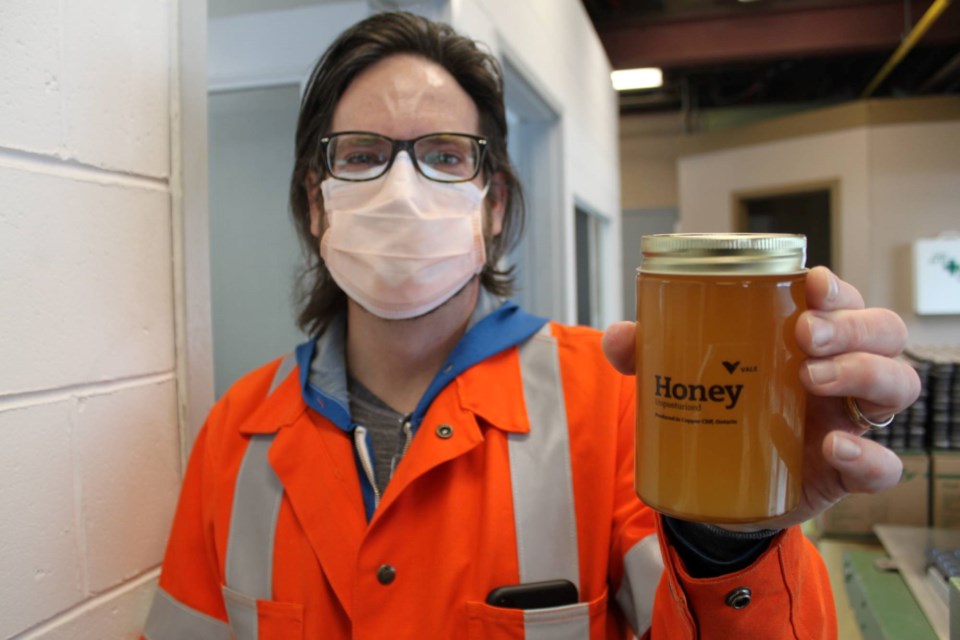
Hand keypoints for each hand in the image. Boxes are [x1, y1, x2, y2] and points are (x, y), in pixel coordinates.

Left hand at [602, 266, 920, 530]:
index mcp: (809, 337)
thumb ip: (649, 352)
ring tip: (812, 378)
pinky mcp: (847, 472)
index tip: (810, 284)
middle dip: (851, 327)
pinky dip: (870, 456)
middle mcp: (842, 371)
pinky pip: (884, 465)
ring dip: (863, 373)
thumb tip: (619, 337)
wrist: (718, 486)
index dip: (835, 288)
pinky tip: (835, 449)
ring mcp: (850, 421)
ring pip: (896, 385)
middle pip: (881, 332)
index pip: (842, 300)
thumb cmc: (716, 408)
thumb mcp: (682, 375)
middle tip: (805, 335)